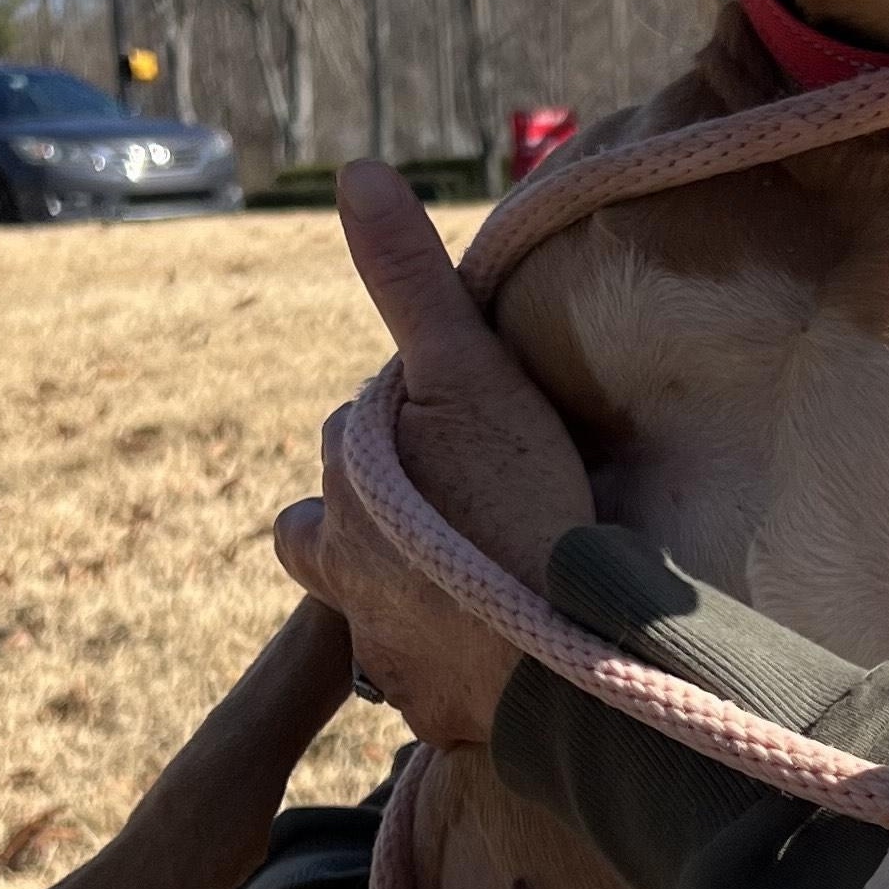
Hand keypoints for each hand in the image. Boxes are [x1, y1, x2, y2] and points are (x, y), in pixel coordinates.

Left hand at [272, 161, 595, 746]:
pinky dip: (454, 668)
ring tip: (469, 588)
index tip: (462, 426)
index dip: (406, 420)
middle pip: (336, 532)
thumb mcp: (466, 375)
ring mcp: (383, 656)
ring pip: (372, 614)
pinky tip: (500, 656)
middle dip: (380, 518)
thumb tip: (355, 172)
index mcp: (334, 493)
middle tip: (459, 508)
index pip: (352, 433)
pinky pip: (429, 685)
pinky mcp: (431, 717)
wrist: (554, 659)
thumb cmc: (510, 511)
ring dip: (405, 599)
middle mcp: (340, 579)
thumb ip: (410, 282)